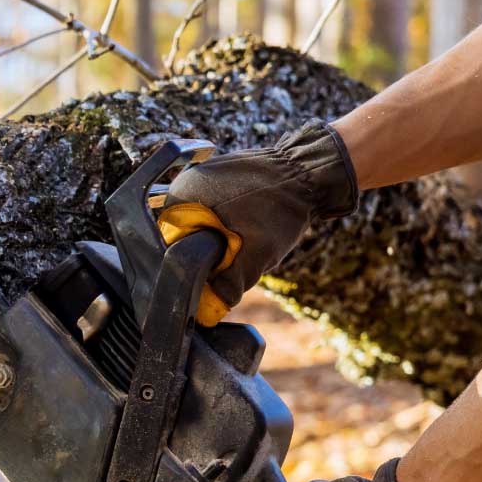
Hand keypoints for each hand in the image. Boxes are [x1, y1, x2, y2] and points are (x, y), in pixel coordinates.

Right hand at [158, 122, 357, 325]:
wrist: (308, 171)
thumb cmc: (282, 206)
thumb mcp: (258, 253)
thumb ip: (230, 283)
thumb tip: (209, 310)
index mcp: (183, 198)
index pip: (173, 248)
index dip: (193, 268)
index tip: (215, 275)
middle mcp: (185, 186)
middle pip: (185, 239)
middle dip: (209, 254)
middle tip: (238, 255)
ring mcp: (200, 180)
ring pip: (200, 228)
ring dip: (220, 241)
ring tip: (248, 235)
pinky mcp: (216, 179)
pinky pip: (212, 214)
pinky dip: (227, 226)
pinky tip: (249, 225)